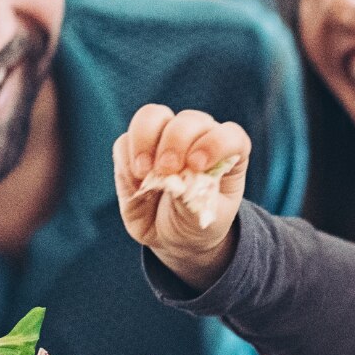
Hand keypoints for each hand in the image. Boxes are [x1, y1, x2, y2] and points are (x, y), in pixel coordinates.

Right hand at [113, 105, 249, 290]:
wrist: (172, 238)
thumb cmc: (197, 223)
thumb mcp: (205, 219)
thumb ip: (194, 198)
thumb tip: (172, 180)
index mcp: (226, 152)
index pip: (229, 134)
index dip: (215, 144)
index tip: (197, 166)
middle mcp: (196, 137)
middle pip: (187, 120)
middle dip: (176, 141)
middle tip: (167, 170)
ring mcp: (163, 139)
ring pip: (152, 116)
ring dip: (145, 139)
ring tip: (144, 171)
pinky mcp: (133, 150)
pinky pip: (124, 141)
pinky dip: (126, 158)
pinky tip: (135, 182)